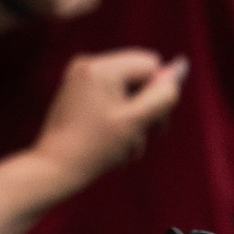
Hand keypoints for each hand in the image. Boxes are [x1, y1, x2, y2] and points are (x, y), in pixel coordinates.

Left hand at [24, 47, 185, 196]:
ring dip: (132, 119)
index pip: (151, 65)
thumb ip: (162, 94)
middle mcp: (88, 64)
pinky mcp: (75, 92)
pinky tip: (112, 143)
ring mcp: (79, 78)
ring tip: (125, 147)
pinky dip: (116, 118)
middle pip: (138, 77)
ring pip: (125, 91)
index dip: (160, 94)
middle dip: (146, 109)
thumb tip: (181, 66)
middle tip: (145, 137)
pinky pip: (108, 97)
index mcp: (102, 66)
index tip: (156, 125)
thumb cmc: (94, 148)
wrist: (52, 169)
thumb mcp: (136, 122)